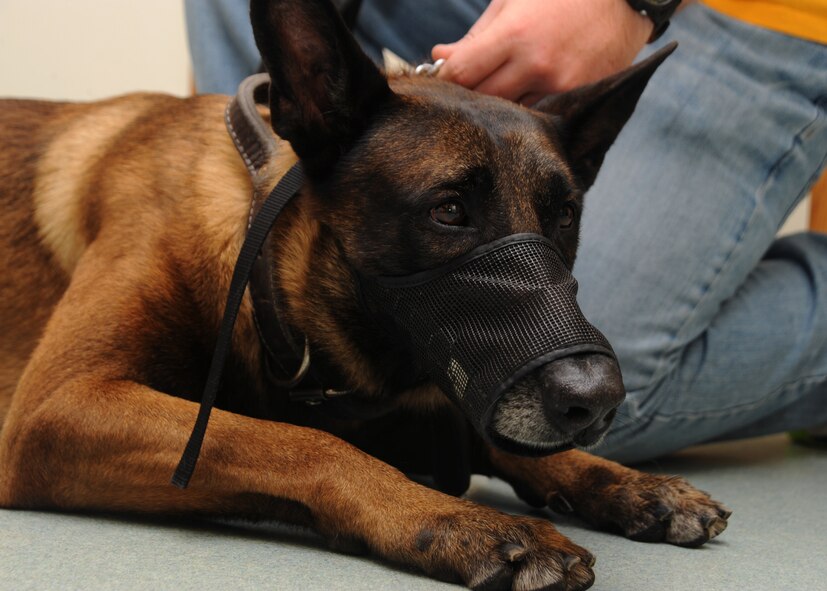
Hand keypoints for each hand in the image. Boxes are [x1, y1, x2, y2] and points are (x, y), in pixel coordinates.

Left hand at [432, 0, 653, 103]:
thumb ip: (476, 35)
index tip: (441, 78)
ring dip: (496, 107)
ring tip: (497, 89)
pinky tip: (523, 95)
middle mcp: (537, 66)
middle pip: (481, 101)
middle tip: (464, 88)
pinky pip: (538, 116)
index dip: (445, 78)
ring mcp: (560, 87)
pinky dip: (524, 110)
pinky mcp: (577, 99)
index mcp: (515, 35)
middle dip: (467, 96)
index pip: (462, 73)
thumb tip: (440, 59)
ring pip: (508, 114)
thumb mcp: (513, 0)